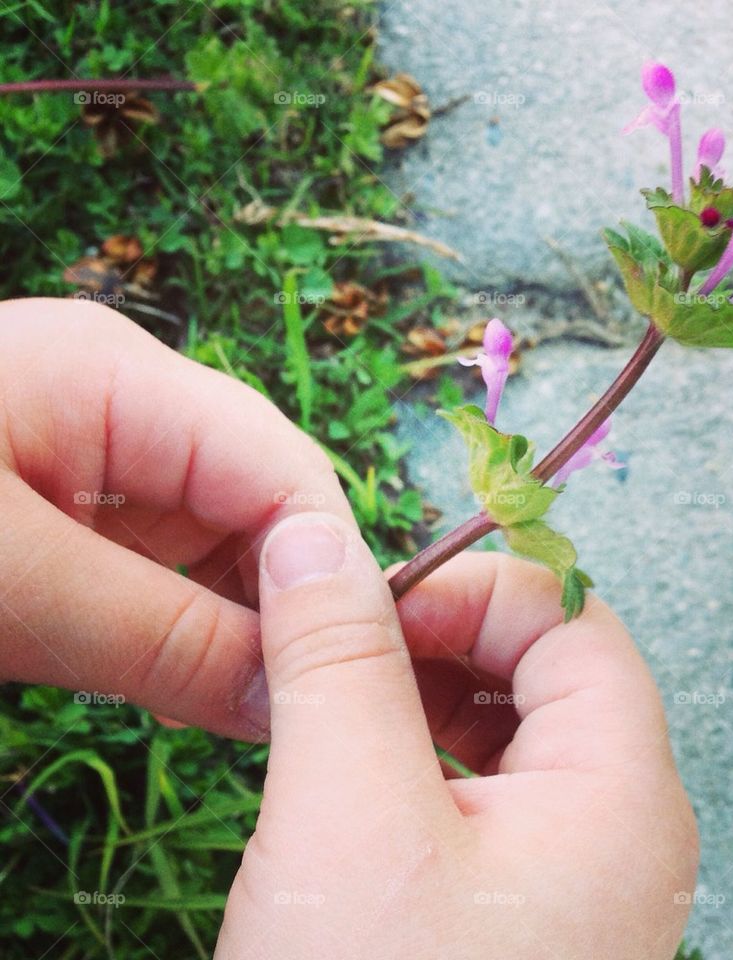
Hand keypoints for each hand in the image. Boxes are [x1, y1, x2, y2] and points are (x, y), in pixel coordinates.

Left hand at [0, 297, 354, 740]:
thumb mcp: (1, 586)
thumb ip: (160, 641)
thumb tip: (290, 704)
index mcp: (118, 377)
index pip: (280, 466)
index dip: (328, 566)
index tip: (347, 675)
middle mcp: (127, 402)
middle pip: (260, 498)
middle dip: (289, 597)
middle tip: (302, 703)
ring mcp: (98, 451)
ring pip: (219, 538)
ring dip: (241, 617)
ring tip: (254, 699)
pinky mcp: (67, 504)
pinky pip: (163, 562)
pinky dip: (187, 621)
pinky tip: (197, 675)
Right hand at [217, 511, 697, 958]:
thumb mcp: (349, 817)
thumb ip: (339, 660)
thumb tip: (314, 538)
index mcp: (624, 790)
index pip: (571, 616)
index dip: (470, 589)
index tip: (366, 609)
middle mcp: (620, 825)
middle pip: (545, 665)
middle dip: (438, 639)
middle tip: (339, 656)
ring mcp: (576, 874)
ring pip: (504, 726)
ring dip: (417, 697)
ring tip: (332, 714)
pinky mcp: (523, 912)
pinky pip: (480, 792)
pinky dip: (415, 758)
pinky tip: (351, 776)